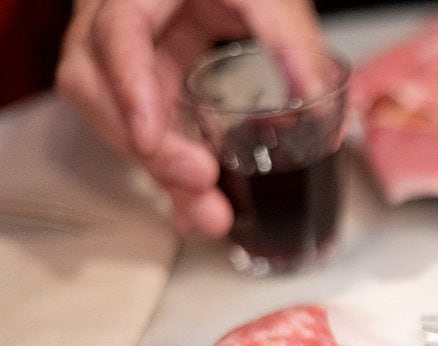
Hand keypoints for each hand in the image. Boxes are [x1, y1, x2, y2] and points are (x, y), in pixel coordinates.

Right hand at [56, 0, 325, 236]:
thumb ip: (290, 38)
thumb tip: (314, 98)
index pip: (118, 34)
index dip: (129, 88)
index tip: (149, 138)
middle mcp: (120, 19)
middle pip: (100, 87)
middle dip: (147, 148)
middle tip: (200, 183)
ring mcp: (132, 54)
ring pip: (118, 118)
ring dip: (161, 170)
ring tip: (209, 211)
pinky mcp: (152, 80)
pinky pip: (149, 128)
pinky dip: (172, 169)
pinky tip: (196, 206)